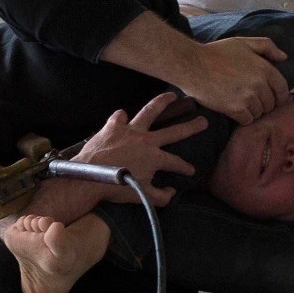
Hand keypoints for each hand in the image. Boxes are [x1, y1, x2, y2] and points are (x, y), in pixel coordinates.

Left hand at [73, 91, 207, 205]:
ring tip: (172, 95)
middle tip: (203, 121)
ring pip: (150, 111)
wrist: (89, 179)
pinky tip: (125, 118)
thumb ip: (161, 196)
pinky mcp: (112, 126)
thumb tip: (172, 193)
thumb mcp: (143, 197)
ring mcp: (129, 130)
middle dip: (191, 127)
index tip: (190, 170)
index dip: (185, 167)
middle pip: (174, 131)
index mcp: (155, 157)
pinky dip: (123, 118)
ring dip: (163, 102)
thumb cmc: (117, 188)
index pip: (176, 162)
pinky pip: (120, 117)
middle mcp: (146, 140)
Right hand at [179, 36, 289, 123]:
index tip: (272, 99)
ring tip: (240, 103)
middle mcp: (259, 83)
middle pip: (271, 104)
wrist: (192, 65)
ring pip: (259, 113)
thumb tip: (284, 57)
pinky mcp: (235, 108)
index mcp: (264, 68)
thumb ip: (266, 46)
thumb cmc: (216, 52)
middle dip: (263, 103)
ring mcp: (247, 97)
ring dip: (252, 111)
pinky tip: (234, 110)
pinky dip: (242, 118)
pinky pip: (247, 120)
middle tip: (250, 100)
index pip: (282, 89)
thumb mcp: (243, 43)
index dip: (279, 96)